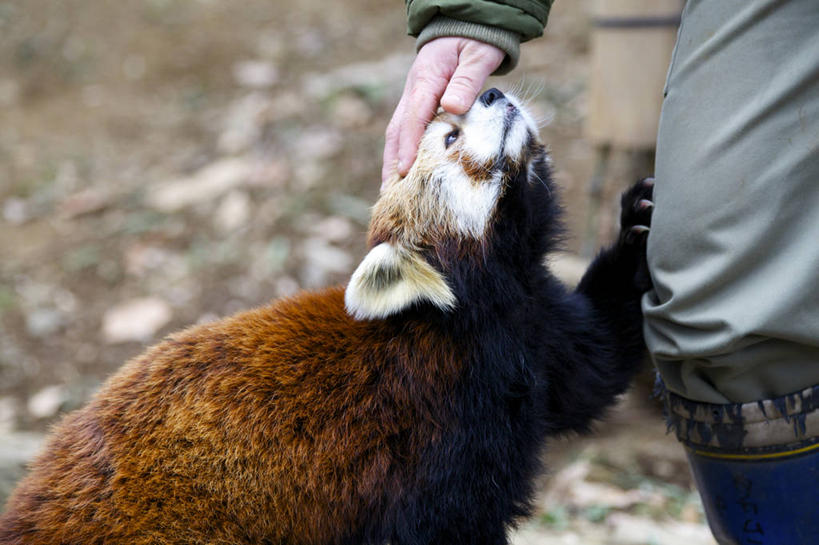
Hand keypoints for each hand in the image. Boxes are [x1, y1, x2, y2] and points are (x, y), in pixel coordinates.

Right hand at [382, 37, 504, 186]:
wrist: (466, 24)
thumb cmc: (475, 41)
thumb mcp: (478, 56)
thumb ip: (467, 81)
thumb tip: (453, 107)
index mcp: (426, 79)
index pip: (414, 118)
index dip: (409, 146)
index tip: (406, 172)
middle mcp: (413, 91)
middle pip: (397, 131)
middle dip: (392, 163)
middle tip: (389, 195)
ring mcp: (412, 97)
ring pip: (397, 133)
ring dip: (394, 161)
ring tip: (391, 192)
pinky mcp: (418, 103)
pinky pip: (406, 130)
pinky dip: (403, 152)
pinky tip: (405, 173)